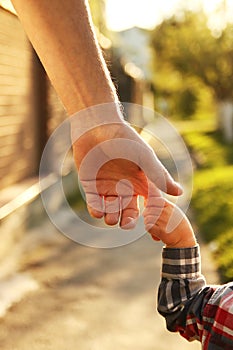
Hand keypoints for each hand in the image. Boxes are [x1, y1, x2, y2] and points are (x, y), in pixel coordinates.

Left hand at [71, 111, 181, 228]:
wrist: (97, 127)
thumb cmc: (124, 139)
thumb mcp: (144, 158)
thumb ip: (159, 176)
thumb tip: (179, 193)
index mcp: (140, 181)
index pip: (147, 204)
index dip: (149, 215)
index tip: (148, 222)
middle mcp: (125, 186)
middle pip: (128, 212)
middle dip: (127, 220)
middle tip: (126, 224)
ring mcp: (107, 187)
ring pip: (111, 211)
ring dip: (112, 217)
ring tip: (111, 217)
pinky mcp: (91, 186)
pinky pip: (94, 204)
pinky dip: (97, 211)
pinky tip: (99, 211)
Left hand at [143, 186, 195, 246]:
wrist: (184, 239)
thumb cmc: (178, 224)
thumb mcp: (173, 210)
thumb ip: (162, 205)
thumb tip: (146, 201)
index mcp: (169, 206)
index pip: (152, 200)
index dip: (150, 205)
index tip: (153, 210)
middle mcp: (166, 212)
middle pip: (147, 210)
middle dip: (147, 215)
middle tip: (153, 221)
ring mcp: (163, 221)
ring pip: (147, 219)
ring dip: (148, 223)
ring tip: (156, 226)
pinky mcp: (160, 231)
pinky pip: (147, 227)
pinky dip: (150, 230)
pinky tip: (155, 232)